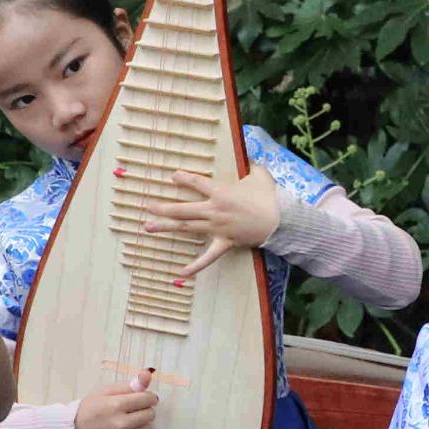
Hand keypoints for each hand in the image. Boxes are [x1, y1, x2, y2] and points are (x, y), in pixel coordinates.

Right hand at [71, 381, 160, 428]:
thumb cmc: (89, 411)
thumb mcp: (104, 392)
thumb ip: (128, 385)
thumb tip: (147, 375)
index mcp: (115, 406)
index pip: (147, 399)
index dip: (147, 397)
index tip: (143, 398)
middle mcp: (120, 425)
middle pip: (150, 414)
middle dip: (144, 410)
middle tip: (132, 411)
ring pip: (148, 428)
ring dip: (142, 424)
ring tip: (128, 422)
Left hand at [137, 167, 287, 281]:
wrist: (279, 221)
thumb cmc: (268, 197)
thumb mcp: (259, 174)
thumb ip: (249, 164)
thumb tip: (247, 156)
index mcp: (221, 193)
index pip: (196, 183)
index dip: (183, 178)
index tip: (173, 176)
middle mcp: (214, 210)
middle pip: (183, 209)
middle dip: (163, 207)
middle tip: (148, 206)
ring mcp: (217, 228)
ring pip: (187, 227)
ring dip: (167, 227)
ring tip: (149, 227)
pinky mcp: (224, 242)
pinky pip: (208, 257)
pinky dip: (195, 266)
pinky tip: (182, 273)